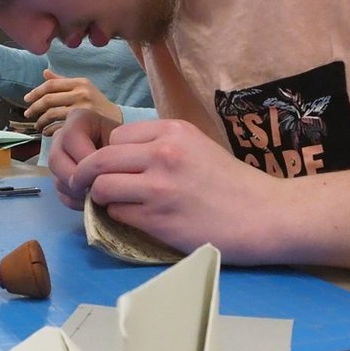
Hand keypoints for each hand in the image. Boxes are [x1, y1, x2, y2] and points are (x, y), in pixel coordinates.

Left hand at [23, 70, 120, 135]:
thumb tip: (45, 73)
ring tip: (38, 125)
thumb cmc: (97, 103)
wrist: (117, 119)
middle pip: (49, 99)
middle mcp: (81, 93)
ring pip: (52, 114)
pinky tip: (47, 132)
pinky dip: (50, 130)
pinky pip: (60, 126)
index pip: (51, 85)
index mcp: (79, 82)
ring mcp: (82, 109)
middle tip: (28, 114)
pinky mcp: (83, 123)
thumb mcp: (83, 87)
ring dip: (41, 121)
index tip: (27, 99)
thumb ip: (63, 81)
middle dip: (34, 107)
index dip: (35, 92)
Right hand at [47, 106, 120, 205]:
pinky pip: (60, 193)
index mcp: (78, 120)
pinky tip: (92, 201)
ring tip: (98, 196)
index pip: (72, 139)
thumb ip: (112, 153)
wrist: (126, 151)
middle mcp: (61, 136)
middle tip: (98, 189)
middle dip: (78, 180)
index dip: (86, 160)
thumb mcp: (124, 140)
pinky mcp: (59, 177)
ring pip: (57, 178)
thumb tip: (96, 179)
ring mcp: (57, 157)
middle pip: (56, 160)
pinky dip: (75, 201)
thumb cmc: (127, 143)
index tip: (105, 173)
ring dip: (77, 193)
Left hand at [63, 119, 283, 261]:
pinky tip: (135, 219)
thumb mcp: (198, 147)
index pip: (117, 136)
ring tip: (112, 204)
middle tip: (85, 187)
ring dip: (101, 198)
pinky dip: (118, 217)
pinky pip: (117, 213)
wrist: (264, 215)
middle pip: (99, 159)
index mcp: (173, 131)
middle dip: (85, 175)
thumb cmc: (234, 184)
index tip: (112, 167)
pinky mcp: (157, 218)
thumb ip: (162, 147)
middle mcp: (162, 153)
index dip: (109, 153)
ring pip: (101, 187)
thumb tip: (122, 159)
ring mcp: (158, 187)